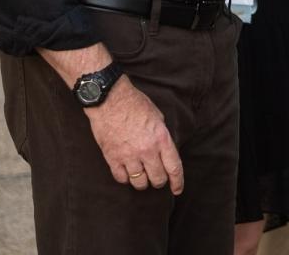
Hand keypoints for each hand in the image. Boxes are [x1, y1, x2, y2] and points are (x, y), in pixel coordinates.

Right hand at [86, 77, 183, 193]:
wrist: (110, 100)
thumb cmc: (135, 104)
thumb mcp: (158, 117)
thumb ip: (162, 136)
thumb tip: (164, 151)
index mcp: (161, 139)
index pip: (174, 167)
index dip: (178, 182)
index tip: (177, 189)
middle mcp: (147, 150)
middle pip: (157, 179)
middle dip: (159, 182)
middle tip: (157, 179)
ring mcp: (129, 156)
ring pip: (139, 182)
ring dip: (142, 182)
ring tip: (142, 177)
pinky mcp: (112, 158)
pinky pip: (121, 178)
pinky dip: (126, 178)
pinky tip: (127, 173)